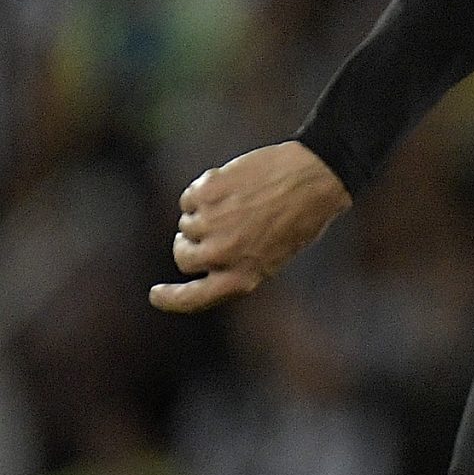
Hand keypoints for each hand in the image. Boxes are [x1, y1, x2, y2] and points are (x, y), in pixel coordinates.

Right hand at [148, 141, 350, 312]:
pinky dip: (204, 191)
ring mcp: (212, 223)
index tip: (156, 294)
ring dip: (203, 214)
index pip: (193, 299)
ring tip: (240, 203)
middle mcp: (223, 254)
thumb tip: (204, 261)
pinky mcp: (207, 194)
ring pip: (186, 224)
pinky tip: (233, 185)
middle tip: (216, 228)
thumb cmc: (302, 215)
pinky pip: (189, 198)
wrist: (316, 176)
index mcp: (244, 276)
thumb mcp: (275, 253)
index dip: (171, 299)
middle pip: (184, 256)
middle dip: (191, 244)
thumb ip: (238, 264)